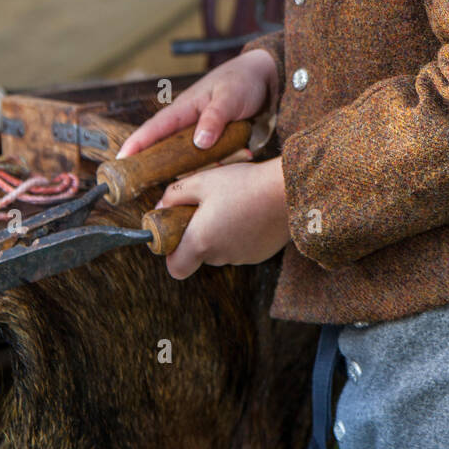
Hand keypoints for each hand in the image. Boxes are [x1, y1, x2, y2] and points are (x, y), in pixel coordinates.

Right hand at [116, 49, 277, 158]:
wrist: (265, 78)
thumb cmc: (243, 81)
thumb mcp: (229, 97)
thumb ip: (214, 118)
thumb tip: (199, 143)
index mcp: (184, 108)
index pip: (154, 128)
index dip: (136, 145)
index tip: (120, 161)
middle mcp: (187, 123)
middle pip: (167, 151)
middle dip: (163, 168)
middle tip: (160, 188)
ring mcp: (200, 133)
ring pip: (193, 159)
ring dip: (207, 166)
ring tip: (226, 161)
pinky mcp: (215, 141)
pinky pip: (213, 158)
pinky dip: (225, 161)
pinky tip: (243, 155)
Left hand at [157, 155, 288, 279]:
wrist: (288, 190)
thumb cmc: (243, 183)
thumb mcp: (202, 181)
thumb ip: (174, 196)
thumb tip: (161, 207)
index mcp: (201, 241)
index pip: (175, 268)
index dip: (171, 253)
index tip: (176, 231)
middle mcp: (220, 256)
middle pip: (199, 255)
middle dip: (198, 234)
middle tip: (206, 207)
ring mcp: (243, 257)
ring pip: (221, 250)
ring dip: (220, 233)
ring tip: (232, 204)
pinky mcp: (261, 254)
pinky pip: (241, 247)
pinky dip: (240, 234)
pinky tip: (250, 211)